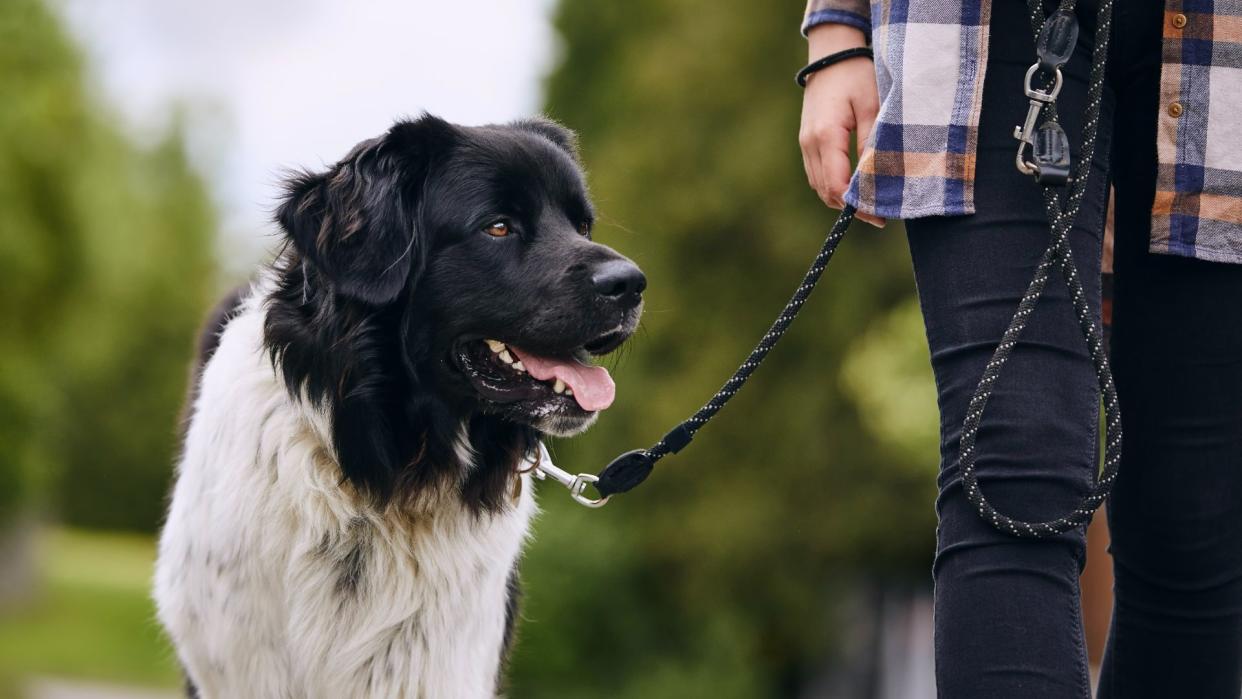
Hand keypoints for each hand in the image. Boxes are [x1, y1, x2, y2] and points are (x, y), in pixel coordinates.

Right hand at [799, 24, 884, 226]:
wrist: (831, 57)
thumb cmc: (856, 77)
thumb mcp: (872, 106)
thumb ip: (872, 143)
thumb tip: (875, 179)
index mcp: (826, 136)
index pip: (837, 185)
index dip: (857, 206)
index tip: (879, 215)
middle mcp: (810, 144)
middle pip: (826, 192)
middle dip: (850, 207)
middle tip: (878, 215)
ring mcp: (805, 144)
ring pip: (819, 186)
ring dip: (840, 198)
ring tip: (868, 204)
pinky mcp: (806, 142)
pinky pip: (817, 174)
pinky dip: (833, 186)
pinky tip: (853, 187)